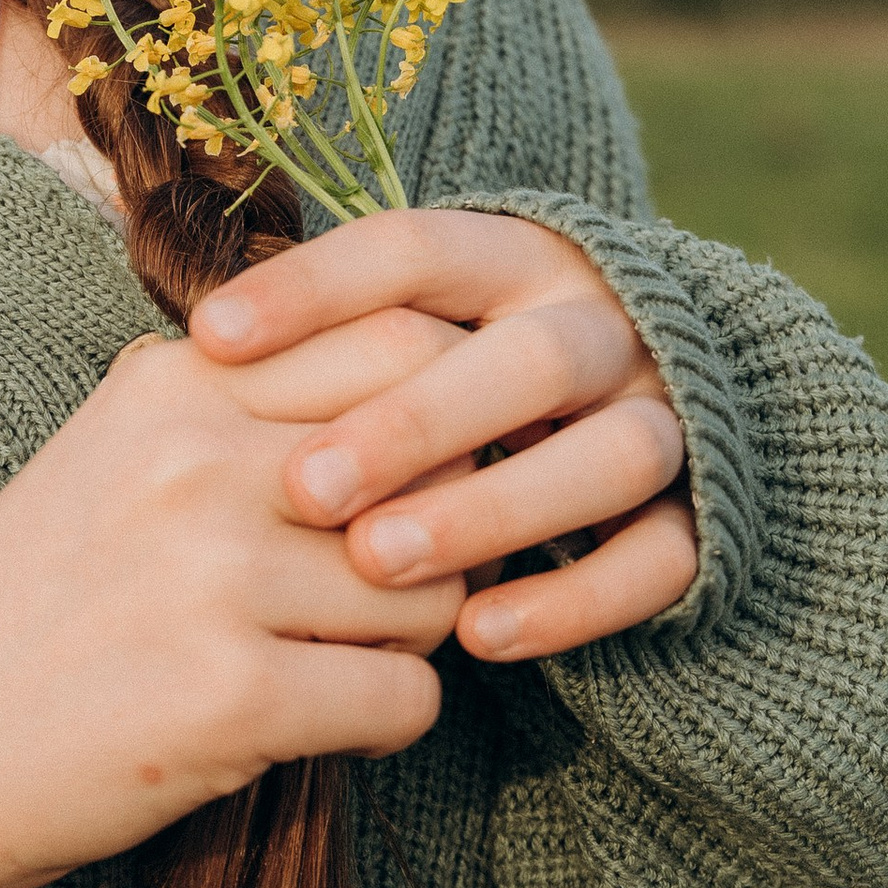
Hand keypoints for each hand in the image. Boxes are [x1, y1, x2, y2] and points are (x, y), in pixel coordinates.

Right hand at [0, 332, 463, 887]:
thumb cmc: (39, 602)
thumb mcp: (122, 454)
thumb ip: (251, 409)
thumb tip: (438, 399)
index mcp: (173, 383)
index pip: (400, 340)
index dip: (439, 413)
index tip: (409, 472)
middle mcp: (195, 460)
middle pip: (437, 466)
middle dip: (436, 532)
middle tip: (373, 583)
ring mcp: (214, 576)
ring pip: (432, 591)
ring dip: (401, 638)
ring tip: (319, 656)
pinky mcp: (235, 696)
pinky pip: (409, 698)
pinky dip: (379, 722)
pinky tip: (306, 722)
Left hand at [189, 210, 698, 664]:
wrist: (610, 433)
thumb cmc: (449, 392)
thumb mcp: (398, 343)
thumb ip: (327, 347)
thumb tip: (183, 359)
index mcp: (514, 260)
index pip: (417, 251)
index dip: (314, 287)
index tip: (208, 339)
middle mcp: (601, 323)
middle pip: (529, 358)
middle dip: (416, 422)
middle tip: (305, 488)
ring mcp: (665, 416)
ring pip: (609, 455)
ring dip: (493, 511)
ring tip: (378, 565)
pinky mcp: (704, 514)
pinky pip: (662, 557)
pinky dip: (576, 598)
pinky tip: (478, 636)